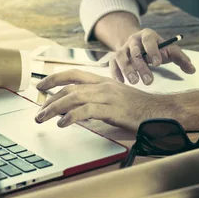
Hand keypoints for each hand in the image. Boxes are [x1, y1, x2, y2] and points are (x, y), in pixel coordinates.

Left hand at [34, 69, 177, 131]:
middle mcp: (103, 85)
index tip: (40, 85)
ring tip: (43, 118)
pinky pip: (85, 111)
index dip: (54, 78)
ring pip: (73, 97)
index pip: (73, 74)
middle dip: (49, 99)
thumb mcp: (115, 98)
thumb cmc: (138, 107)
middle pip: (69, 87)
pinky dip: (70, 117)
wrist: (160, 110)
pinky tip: (62, 123)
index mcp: (103, 81)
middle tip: (38, 111)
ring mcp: (107, 96)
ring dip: (54, 108)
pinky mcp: (111, 109)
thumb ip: (97, 99)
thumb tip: (76, 108)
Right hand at [108, 28, 195, 84]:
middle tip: (149, 80)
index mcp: (147, 35)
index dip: (153, 51)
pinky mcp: (115, 57)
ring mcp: (123, 48)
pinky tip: (122, 82)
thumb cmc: (157, 49)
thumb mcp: (169, 50)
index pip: (149, 40)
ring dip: (127, 70)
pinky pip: (113, 63)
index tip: (157, 63)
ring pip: (121, 57)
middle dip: (141, 66)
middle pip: (135, 51)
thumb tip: (192, 69)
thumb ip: (180, 58)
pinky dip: (115, 72)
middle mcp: (133, 40)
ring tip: (134, 82)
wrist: (138, 44)